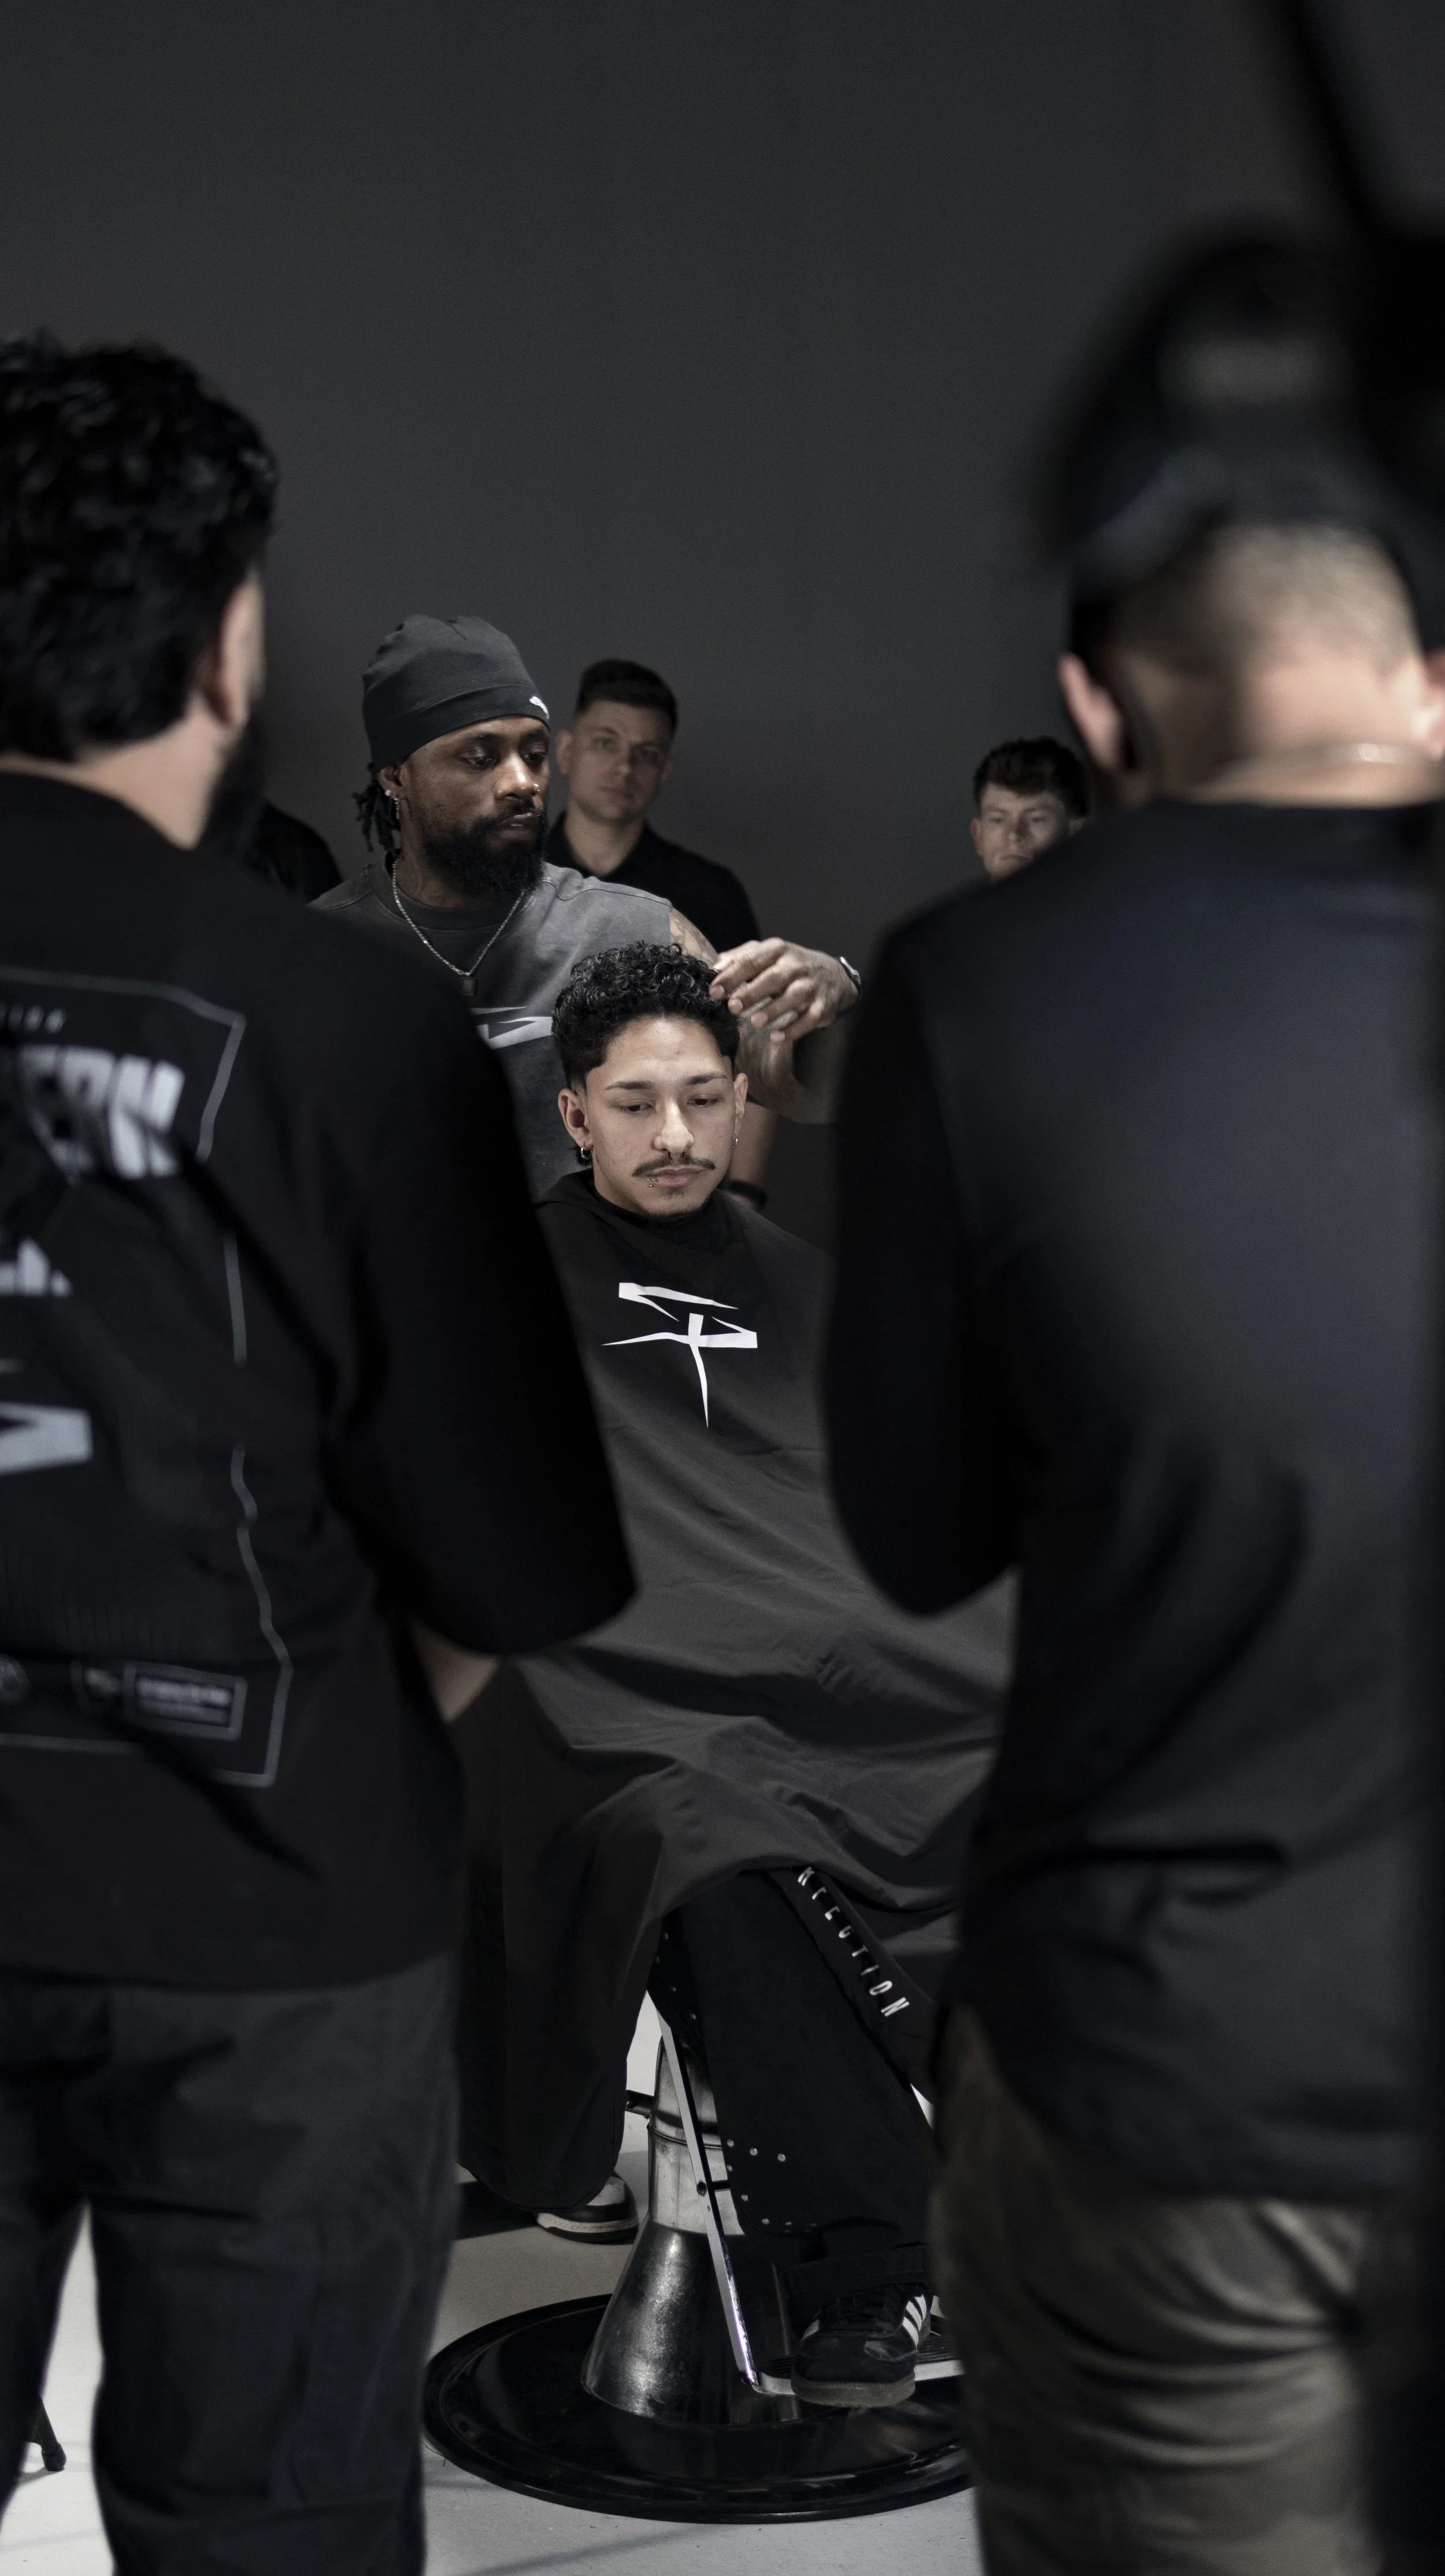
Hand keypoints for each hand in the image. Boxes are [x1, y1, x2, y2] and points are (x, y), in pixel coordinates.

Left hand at [708, 940, 859, 1044]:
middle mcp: (796, 965)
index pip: (752, 959)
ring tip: (755, 1022)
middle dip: (752, 993)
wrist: (833, 976)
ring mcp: (811, 985)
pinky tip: (776, 1037)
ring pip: (794, 996)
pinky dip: (794, 1029)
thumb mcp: (768, 955)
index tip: (714, 991)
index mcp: (778, 950)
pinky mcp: (822, 1006)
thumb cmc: (790, 966)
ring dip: (774, 1010)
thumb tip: (715, 968)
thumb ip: (740, 958)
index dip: (732, 975)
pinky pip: (809, 1019)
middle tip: (732, 1007)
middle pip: (774, 977)